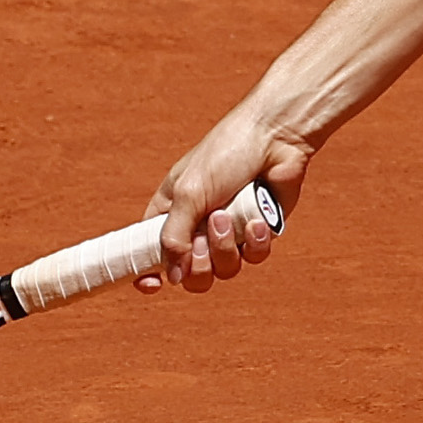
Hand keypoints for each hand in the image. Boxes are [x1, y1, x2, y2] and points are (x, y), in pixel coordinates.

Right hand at [133, 112, 309, 295]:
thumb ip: (174, 236)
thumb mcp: (189, 193)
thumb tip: (171, 277)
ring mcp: (229, 233)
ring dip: (226, 247)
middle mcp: (198, 227)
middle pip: (191, 275)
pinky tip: (258, 220)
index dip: (148, 273)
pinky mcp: (258, 234)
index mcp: (171, 214)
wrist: (275, 138)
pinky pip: (254, 258)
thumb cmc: (225, 154)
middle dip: (198, 264)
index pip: (150, 253)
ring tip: (230, 216)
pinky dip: (255, 241)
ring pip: (224, 270)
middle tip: (204, 238)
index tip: (152, 284)